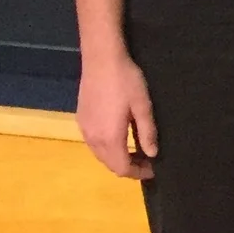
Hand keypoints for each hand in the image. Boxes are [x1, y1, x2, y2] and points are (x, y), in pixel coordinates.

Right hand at [78, 53, 157, 178]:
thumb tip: (152, 154)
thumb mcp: (142, 106)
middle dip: (128, 167)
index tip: (153, 169)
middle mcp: (93, 139)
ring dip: (117, 158)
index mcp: (109, 138)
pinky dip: (107, 148)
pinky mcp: (81, 119)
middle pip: (109, 164)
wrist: (101, 60)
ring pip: (100, 155)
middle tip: (147, 160)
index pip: (121, 168)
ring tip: (135, 150)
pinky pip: (94, 143)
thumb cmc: (126, 81)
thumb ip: (147, 132)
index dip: (138, 173)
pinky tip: (119, 136)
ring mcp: (84, 129)